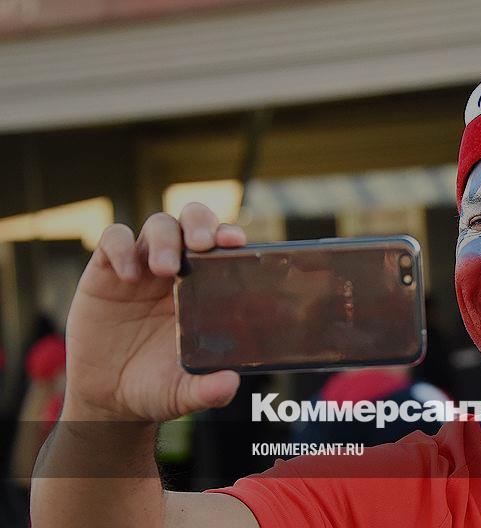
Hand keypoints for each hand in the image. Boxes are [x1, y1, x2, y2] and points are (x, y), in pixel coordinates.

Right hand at [63, 203, 244, 421]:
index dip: (229, 236)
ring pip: (158, 225)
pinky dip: (122, 247)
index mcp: (206, 289)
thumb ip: (205, 390)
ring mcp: (142, 267)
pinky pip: (113, 241)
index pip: (222, 248)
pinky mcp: (105, 272)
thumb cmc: (157, 387)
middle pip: (192, 221)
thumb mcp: (183, 392)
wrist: (108, 398)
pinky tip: (128, 275)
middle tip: (202, 244)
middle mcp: (178, 271)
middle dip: (199, 223)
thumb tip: (229, 384)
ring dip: (165, 239)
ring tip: (164, 268)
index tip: (236, 242)